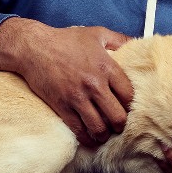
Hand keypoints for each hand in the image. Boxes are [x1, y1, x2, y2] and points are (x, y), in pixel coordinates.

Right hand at [0, 18, 134, 145]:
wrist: (33, 47)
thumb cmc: (66, 39)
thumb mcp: (97, 33)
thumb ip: (120, 39)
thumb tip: (138, 43)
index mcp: (107, 67)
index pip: (129, 95)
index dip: (132, 105)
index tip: (129, 108)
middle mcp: (94, 85)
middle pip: (117, 116)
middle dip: (121, 124)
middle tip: (119, 125)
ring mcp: (77, 97)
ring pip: (99, 127)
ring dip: (104, 134)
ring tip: (105, 134)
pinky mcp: (61, 106)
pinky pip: (78, 130)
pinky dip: (86, 138)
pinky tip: (90, 139)